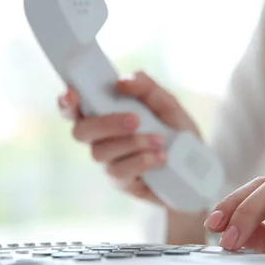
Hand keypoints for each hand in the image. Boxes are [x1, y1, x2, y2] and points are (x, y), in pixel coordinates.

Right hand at [58, 71, 200, 206]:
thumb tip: (121, 81)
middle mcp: (101, 140)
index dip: (66, 102)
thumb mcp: (167, 103)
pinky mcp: (122, 183)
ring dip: (132, 143)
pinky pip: (120, 172)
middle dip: (106, 123)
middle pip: (81, 132)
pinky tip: (161, 156)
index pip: (74, 109)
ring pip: (100, 153)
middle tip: (135, 119)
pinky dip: (142, 160)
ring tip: (159, 140)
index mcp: (105, 115)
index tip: (73, 93)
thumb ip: (146, 87)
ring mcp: (109, 163)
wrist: (198, 168)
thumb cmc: (177, 131)